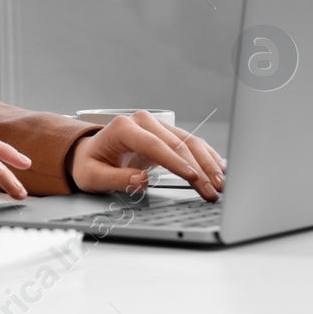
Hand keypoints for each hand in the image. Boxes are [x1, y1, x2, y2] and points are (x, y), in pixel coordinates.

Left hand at [67, 111, 225, 200]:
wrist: (90, 154)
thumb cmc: (90, 165)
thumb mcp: (94, 177)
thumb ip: (116, 179)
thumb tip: (142, 180)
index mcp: (122, 128)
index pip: (154, 145)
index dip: (175, 162)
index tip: (193, 178)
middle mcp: (142, 121)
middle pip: (176, 144)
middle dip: (198, 170)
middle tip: (212, 192)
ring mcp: (156, 125)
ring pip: (189, 143)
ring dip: (207, 164)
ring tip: (221, 185)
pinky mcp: (166, 133)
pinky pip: (191, 143)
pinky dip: (207, 157)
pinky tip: (220, 170)